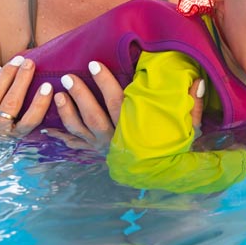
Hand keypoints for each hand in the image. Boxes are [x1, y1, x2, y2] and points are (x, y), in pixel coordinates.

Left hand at [42, 65, 205, 149]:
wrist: (165, 179)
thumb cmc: (175, 149)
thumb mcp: (189, 129)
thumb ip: (193, 106)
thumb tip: (198, 81)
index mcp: (134, 128)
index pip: (117, 102)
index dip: (104, 82)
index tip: (93, 64)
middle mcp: (115, 139)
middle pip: (94, 115)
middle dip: (80, 95)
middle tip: (68, 76)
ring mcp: (103, 148)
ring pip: (80, 130)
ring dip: (67, 113)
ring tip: (58, 94)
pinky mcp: (95, 154)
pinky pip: (75, 146)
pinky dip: (61, 138)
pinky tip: (47, 129)